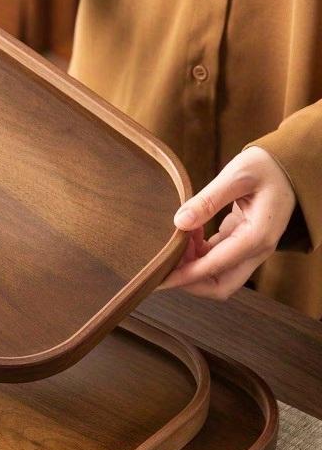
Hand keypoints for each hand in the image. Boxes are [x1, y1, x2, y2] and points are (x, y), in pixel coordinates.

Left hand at [160, 146, 295, 298]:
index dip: (185, 276)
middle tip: (166, 263)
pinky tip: (191, 233)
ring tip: (178, 240)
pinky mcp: (243, 242)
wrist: (288, 164)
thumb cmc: (266, 166)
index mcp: (257, 236)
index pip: (216, 268)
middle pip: (220, 285)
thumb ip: (208, 200)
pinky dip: (199, 254)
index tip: (160, 277)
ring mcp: (251, 248)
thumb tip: (180, 222)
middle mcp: (257, 249)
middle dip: (190, 281)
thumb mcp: (237, 175)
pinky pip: (218, 259)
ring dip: (193, 265)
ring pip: (218, 275)